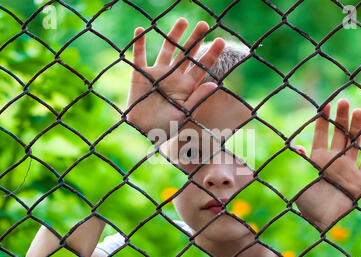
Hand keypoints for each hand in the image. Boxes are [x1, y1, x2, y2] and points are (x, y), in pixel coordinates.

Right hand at [126, 18, 224, 136]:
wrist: (144, 131)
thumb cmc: (166, 126)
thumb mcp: (184, 114)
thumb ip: (198, 99)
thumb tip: (215, 84)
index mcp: (187, 86)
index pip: (202, 67)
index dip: (211, 54)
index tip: (221, 41)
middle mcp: (174, 76)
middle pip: (187, 54)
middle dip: (195, 39)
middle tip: (204, 25)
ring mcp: (158, 73)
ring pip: (168, 49)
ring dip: (173, 35)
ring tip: (183, 21)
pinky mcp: (141, 74)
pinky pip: (139, 56)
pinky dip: (139, 43)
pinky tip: (140, 30)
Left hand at [295, 99, 360, 230]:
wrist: (322, 224)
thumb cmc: (307, 203)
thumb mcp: (297, 179)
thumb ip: (299, 162)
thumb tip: (295, 145)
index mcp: (316, 159)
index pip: (320, 135)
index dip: (323, 120)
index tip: (325, 105)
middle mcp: (333, 161)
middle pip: (339, 135)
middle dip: (341, 118)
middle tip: (344, 101)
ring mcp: (348, 169)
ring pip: (354, 143)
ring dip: (357, 128)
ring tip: (359, 111)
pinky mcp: (360, 180)